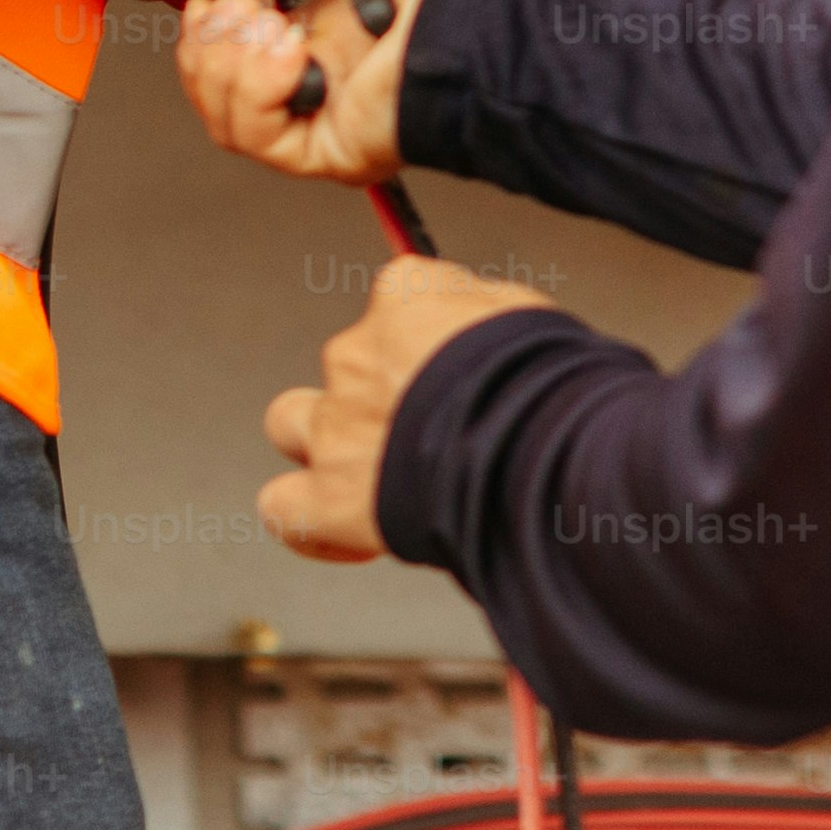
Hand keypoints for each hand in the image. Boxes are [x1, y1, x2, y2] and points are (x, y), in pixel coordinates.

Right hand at [178, 0, 478, 184]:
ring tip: (260, 25)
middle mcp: (331, 56)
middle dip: (207, 31)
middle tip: (229, 2)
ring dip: (221, 59)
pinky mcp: (329, 146)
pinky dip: (253, 92)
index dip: (211, 1)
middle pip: (222, 66)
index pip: (244, 18)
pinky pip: (254, 136)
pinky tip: (286, 55)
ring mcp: (328, 103)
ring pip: (225, 107)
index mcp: (338, 1)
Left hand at [262, 254, 555, 562]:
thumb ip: (482, 307)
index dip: (426, 344)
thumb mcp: (528, 312)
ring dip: (323, 442)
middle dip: (381, 397)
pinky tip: (345, 531)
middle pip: (350, 364)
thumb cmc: (546, 382)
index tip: (456, 368)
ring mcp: (337, 427)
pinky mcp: (330, 498)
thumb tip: (472, 312)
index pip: (397, 302)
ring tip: (371, 469)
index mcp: (405, 298)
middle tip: (433, 431)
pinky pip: (284, 507)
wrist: (534, 449)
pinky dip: (307, 519)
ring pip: (292, 421)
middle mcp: (358, 355)